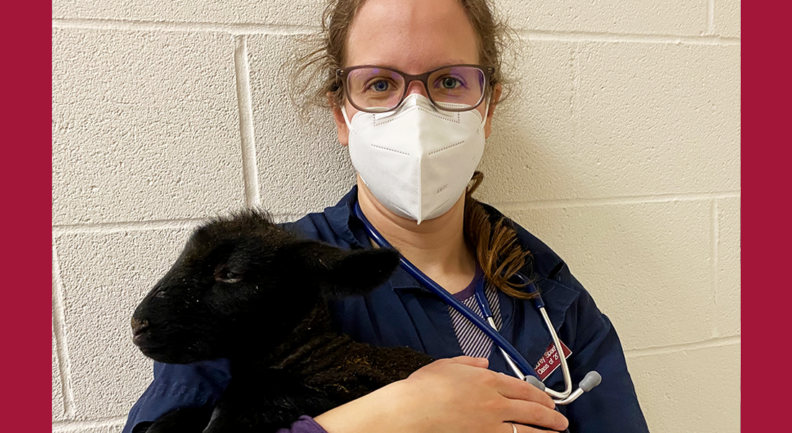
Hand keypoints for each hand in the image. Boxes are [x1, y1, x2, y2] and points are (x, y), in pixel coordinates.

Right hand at [314, 356, 568, 432]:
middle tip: (561, 421)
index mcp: (487, 380)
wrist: (412, 410)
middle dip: (550, 415)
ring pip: (527, 429)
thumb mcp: (447, 365)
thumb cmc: (424, 388)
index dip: (539, 395)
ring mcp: (491, 424)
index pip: (522, 388)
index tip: (548, 401)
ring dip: (545, 432)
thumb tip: (482, 361)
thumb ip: (468, 363)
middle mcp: (495, 401)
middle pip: (531, 409)